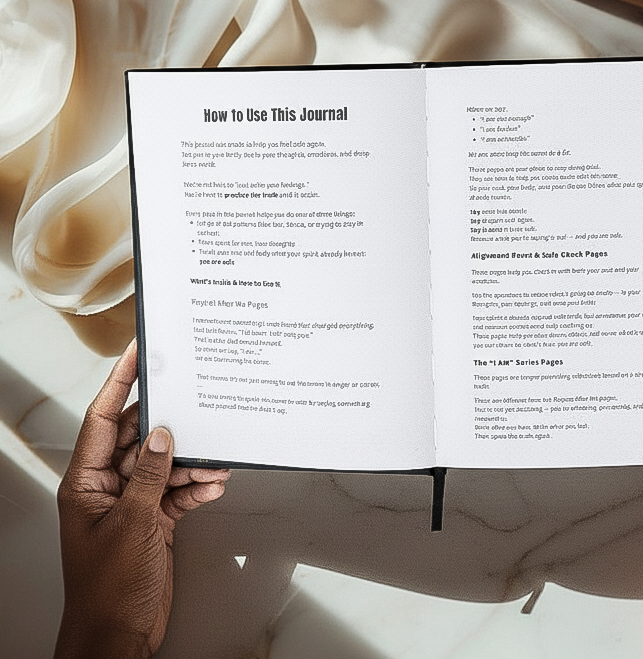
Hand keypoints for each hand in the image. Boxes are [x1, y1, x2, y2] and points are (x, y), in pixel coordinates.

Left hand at [55, 340, 230, 658]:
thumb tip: (164, 435)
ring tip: (215, 460)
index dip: (119, 382)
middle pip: (141, 438)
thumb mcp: (133, 522)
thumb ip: (151, 474)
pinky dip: (196, 486)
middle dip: (171, 427)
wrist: (118, 635)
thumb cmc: (106, 588)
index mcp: (86, 481)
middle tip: (196, 405)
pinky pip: (177, 490)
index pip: (103, 418)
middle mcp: (107, 486)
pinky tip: (212, 484)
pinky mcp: (153, 519)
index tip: (136, 353)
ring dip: (191, 462)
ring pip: (165, 464)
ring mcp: (132, 502)